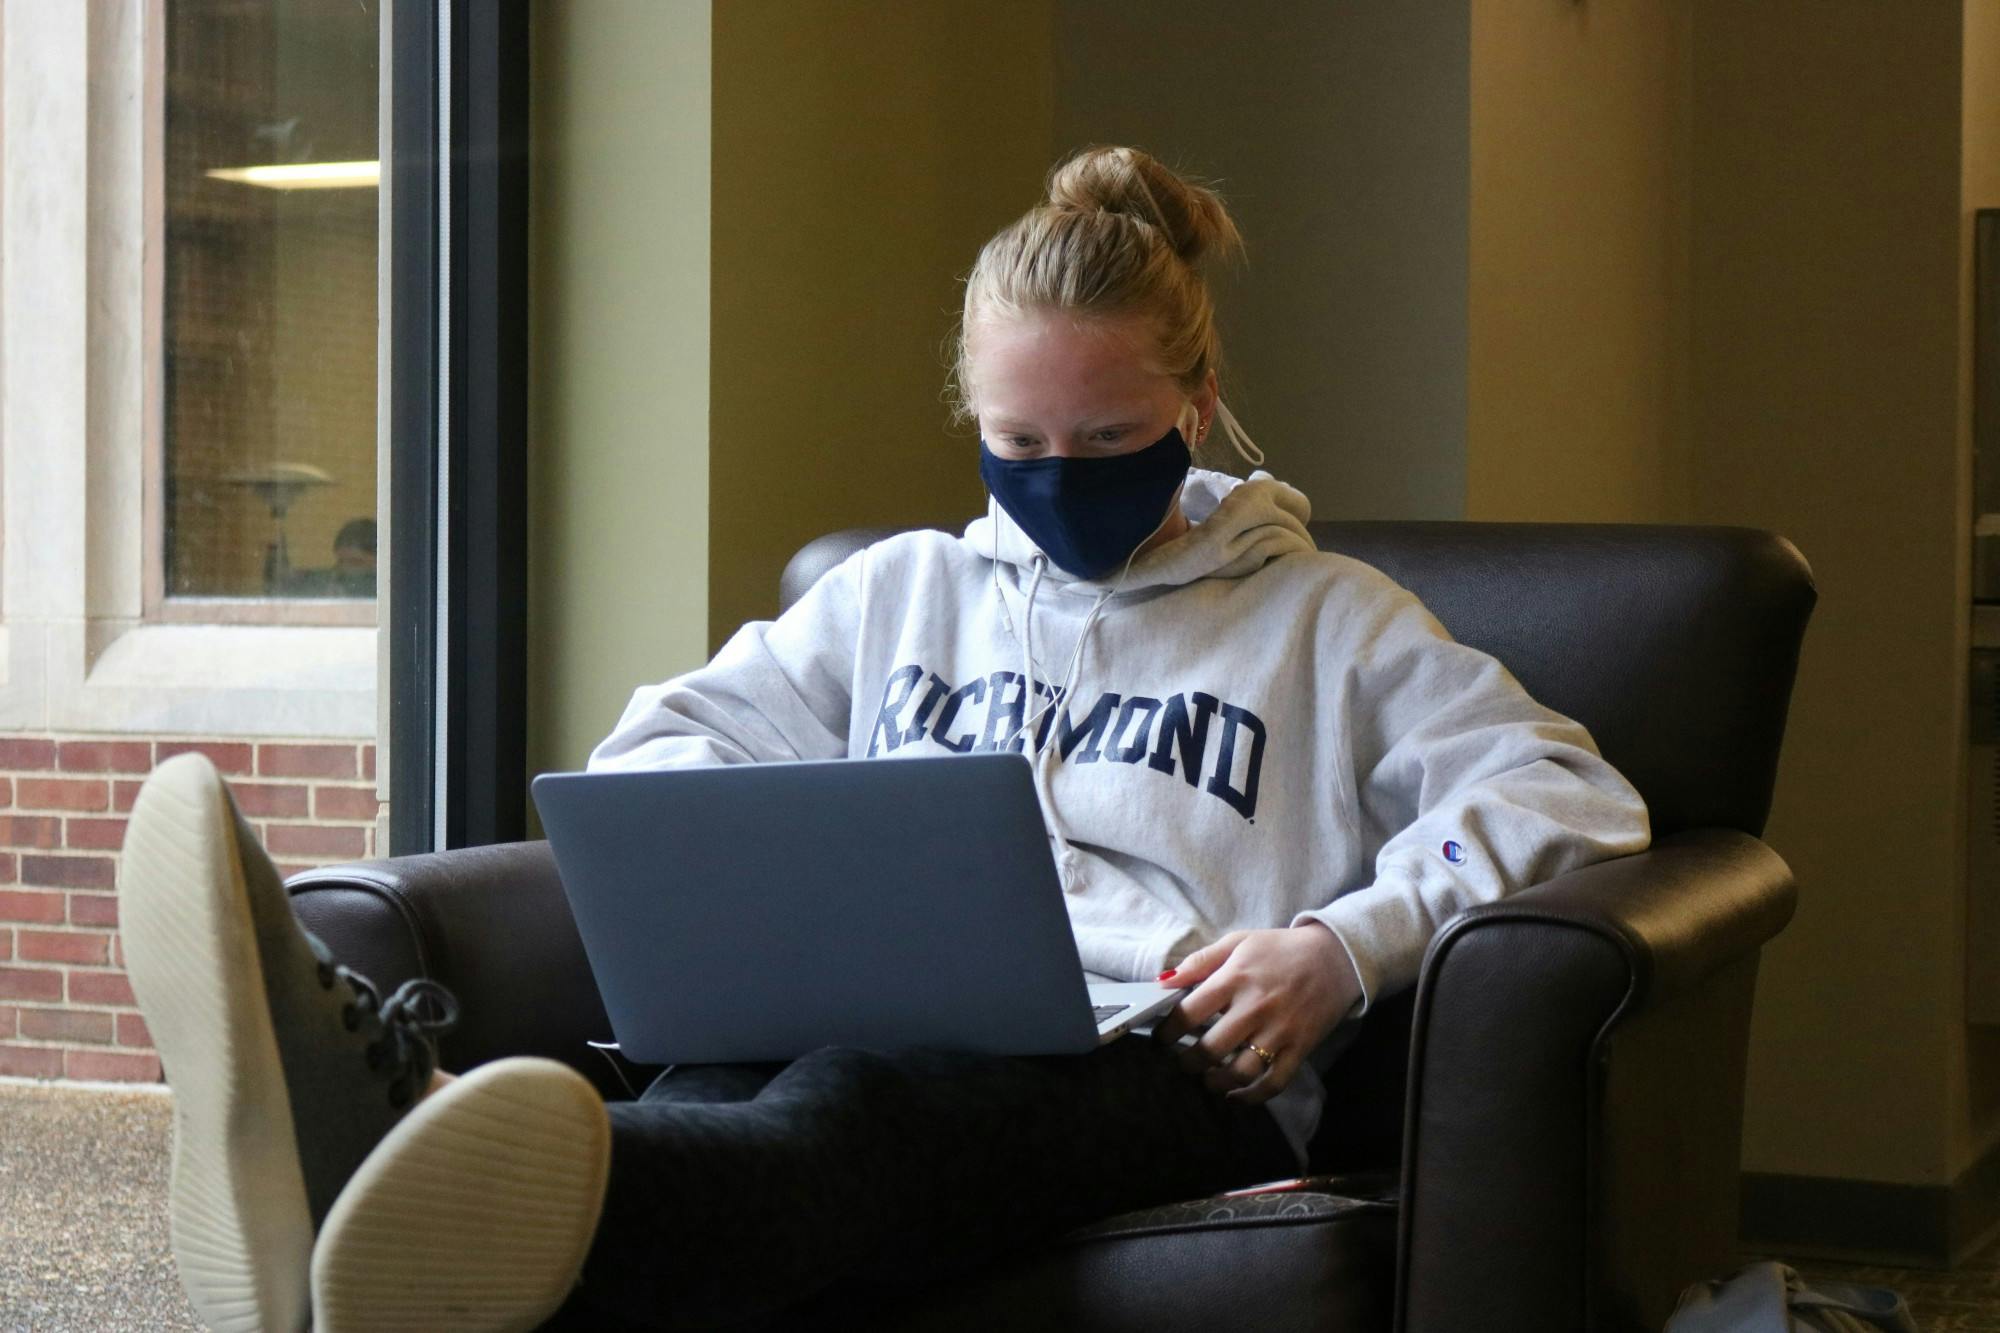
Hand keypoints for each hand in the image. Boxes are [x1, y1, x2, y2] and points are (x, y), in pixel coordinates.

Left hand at [1150, 923, 1361, 1105]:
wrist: (1336, 957)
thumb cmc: (1281, 949)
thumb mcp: (1238, 942)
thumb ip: (1200, 961)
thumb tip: (1163, 980)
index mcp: (1235, 978)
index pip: (1189, 1012)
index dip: (1168, 1032)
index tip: (1161, 1040)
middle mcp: (1255, 1007)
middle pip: (1210, 1048)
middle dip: (1187, 1062)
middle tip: (1181, 1064)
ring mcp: (1279, 1031)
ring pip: (1239, 1071)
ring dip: (1215, 1082)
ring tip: (1205, 1079)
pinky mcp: (1299, 1048)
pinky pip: (1273, 1083)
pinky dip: (1251, 1097)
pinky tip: (1234, 1096)